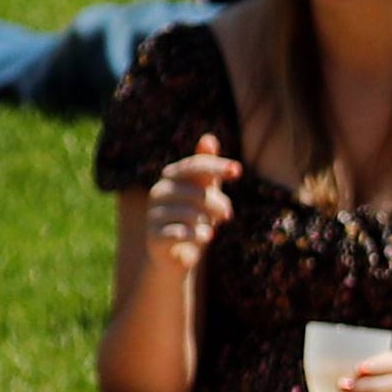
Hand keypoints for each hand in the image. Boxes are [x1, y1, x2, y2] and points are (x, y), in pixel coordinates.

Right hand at [145, 136, 239, 270]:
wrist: (176, 254)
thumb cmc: (194, 217)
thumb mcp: (204, 191)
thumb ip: (208, 168)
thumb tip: (209, 137)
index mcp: (171, 177)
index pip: (194, 166)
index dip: (216, 167)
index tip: (237, 170)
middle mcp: (158, 192)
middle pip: (195, 191)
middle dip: (217, 203)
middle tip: (228, 215)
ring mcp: (153, 214)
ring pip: (189, 213)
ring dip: (207, 221)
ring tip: (210, 228)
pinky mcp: (154, 236)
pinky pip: (180, 232)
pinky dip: (198, 234)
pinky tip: (205, 236)